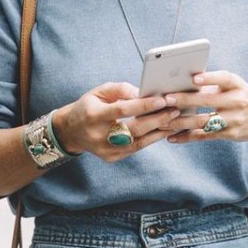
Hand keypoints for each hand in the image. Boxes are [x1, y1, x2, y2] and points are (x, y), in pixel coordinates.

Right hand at [53, 82, 181, 160]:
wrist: (72, 131)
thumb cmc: (90, 106)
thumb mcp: (99, 91)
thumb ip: (121, 89)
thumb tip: (144, 93)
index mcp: (94, 115)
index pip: (123, 110)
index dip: (144, 105)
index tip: (162, 99)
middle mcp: (99, 135)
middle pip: (134, 129)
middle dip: (157, 119)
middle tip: (175, 110)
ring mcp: (105, 150)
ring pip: (138, 142)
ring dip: (158, 132)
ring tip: (174, 121)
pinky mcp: (111, 158)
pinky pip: (135, 149)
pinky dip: (150, 140)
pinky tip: (162, 131)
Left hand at [159, 71, 247, 147]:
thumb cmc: (243, 98)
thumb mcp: (235, 87)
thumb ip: (213, 85)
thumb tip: (183, 83)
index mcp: (237, 85)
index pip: (224, 79)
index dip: (209, 78)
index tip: (193, 78)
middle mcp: (237, 102)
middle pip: (208, 101)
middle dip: (186, 100)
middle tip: (166, 99)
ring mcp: (234, 120)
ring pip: (203, 122)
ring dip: (182, 122)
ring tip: (164, 121)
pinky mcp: (229, 135)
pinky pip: (204, 136)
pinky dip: (187, 137)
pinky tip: (172, 138)